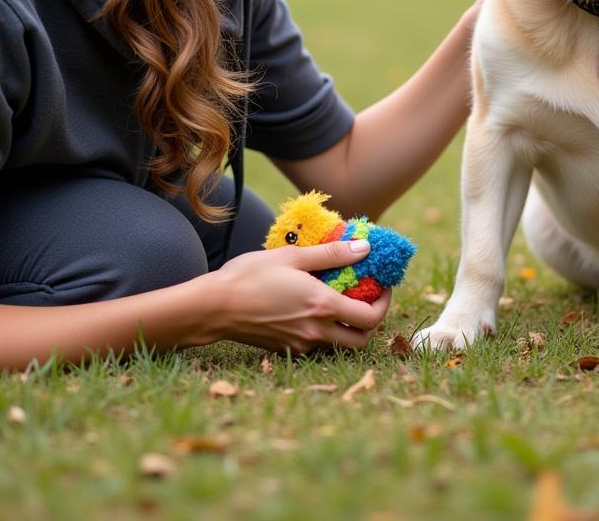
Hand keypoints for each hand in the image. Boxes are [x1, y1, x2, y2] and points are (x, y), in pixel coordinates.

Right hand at [203, 239, 391, 353]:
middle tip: (369, 298)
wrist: (214, 307)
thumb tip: (364, 248)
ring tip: (344, 301)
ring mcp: (301, 344)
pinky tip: (316, 308)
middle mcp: (316, 331)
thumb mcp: (293, 256)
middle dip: (372, 321)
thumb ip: (332, 254)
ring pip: (340, 344)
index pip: (370, 317)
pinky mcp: (286, 349)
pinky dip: (327, 330)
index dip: (384, 302)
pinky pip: (318, 345)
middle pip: (361, 339)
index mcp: (322, 307)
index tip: (383, 285)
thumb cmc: (251, 276)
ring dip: (350, 328)